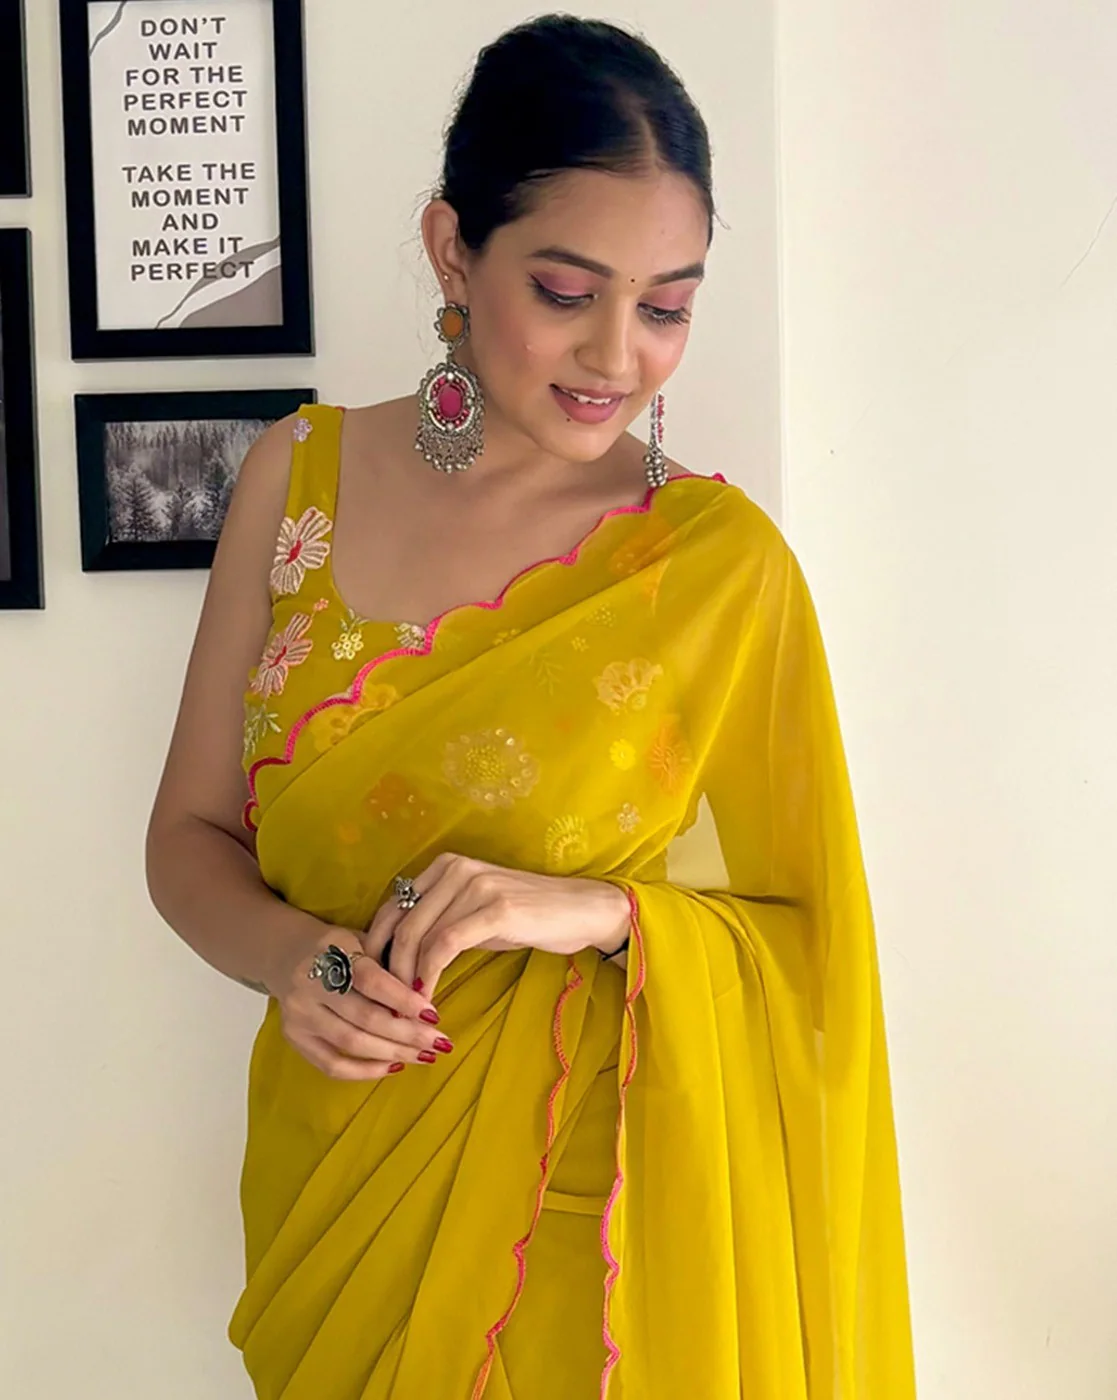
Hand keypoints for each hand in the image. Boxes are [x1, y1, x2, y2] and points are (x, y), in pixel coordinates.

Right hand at [268, 923, 455, 1080]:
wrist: (284, 950)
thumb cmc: (336, 946)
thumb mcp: (361, 939)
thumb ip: (388, 964)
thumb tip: (426, 999)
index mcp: (329, 951)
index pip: (371, 981)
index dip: (404, 1000)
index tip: (433, 1014)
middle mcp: (308, 984)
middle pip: (364, 1017)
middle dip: (407, 1034)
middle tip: (440, 1042)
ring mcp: (298, 1014)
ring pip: (351, 1043)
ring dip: (393, 1053)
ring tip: (425, 1056)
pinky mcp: (293, 1037)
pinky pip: (331, 1064)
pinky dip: (365, 1071)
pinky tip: (394, 1066)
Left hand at [363, 852, 631, 999]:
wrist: (579, 909)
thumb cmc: (526, 916)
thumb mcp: (475, 911)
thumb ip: (440, 921)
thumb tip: (397, 954)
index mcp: (445, 865)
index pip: (392, 906)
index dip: (376, 946)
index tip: (373, 981)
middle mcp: (455, 869)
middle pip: (399, 923)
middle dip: (385, 968)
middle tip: (384, 1003)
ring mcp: (475, 886)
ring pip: (418, 937)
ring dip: (405, 978)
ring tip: (405, 1008)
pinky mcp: (493, 909)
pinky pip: (445, 946)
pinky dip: (430, 975)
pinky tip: (429, 997)